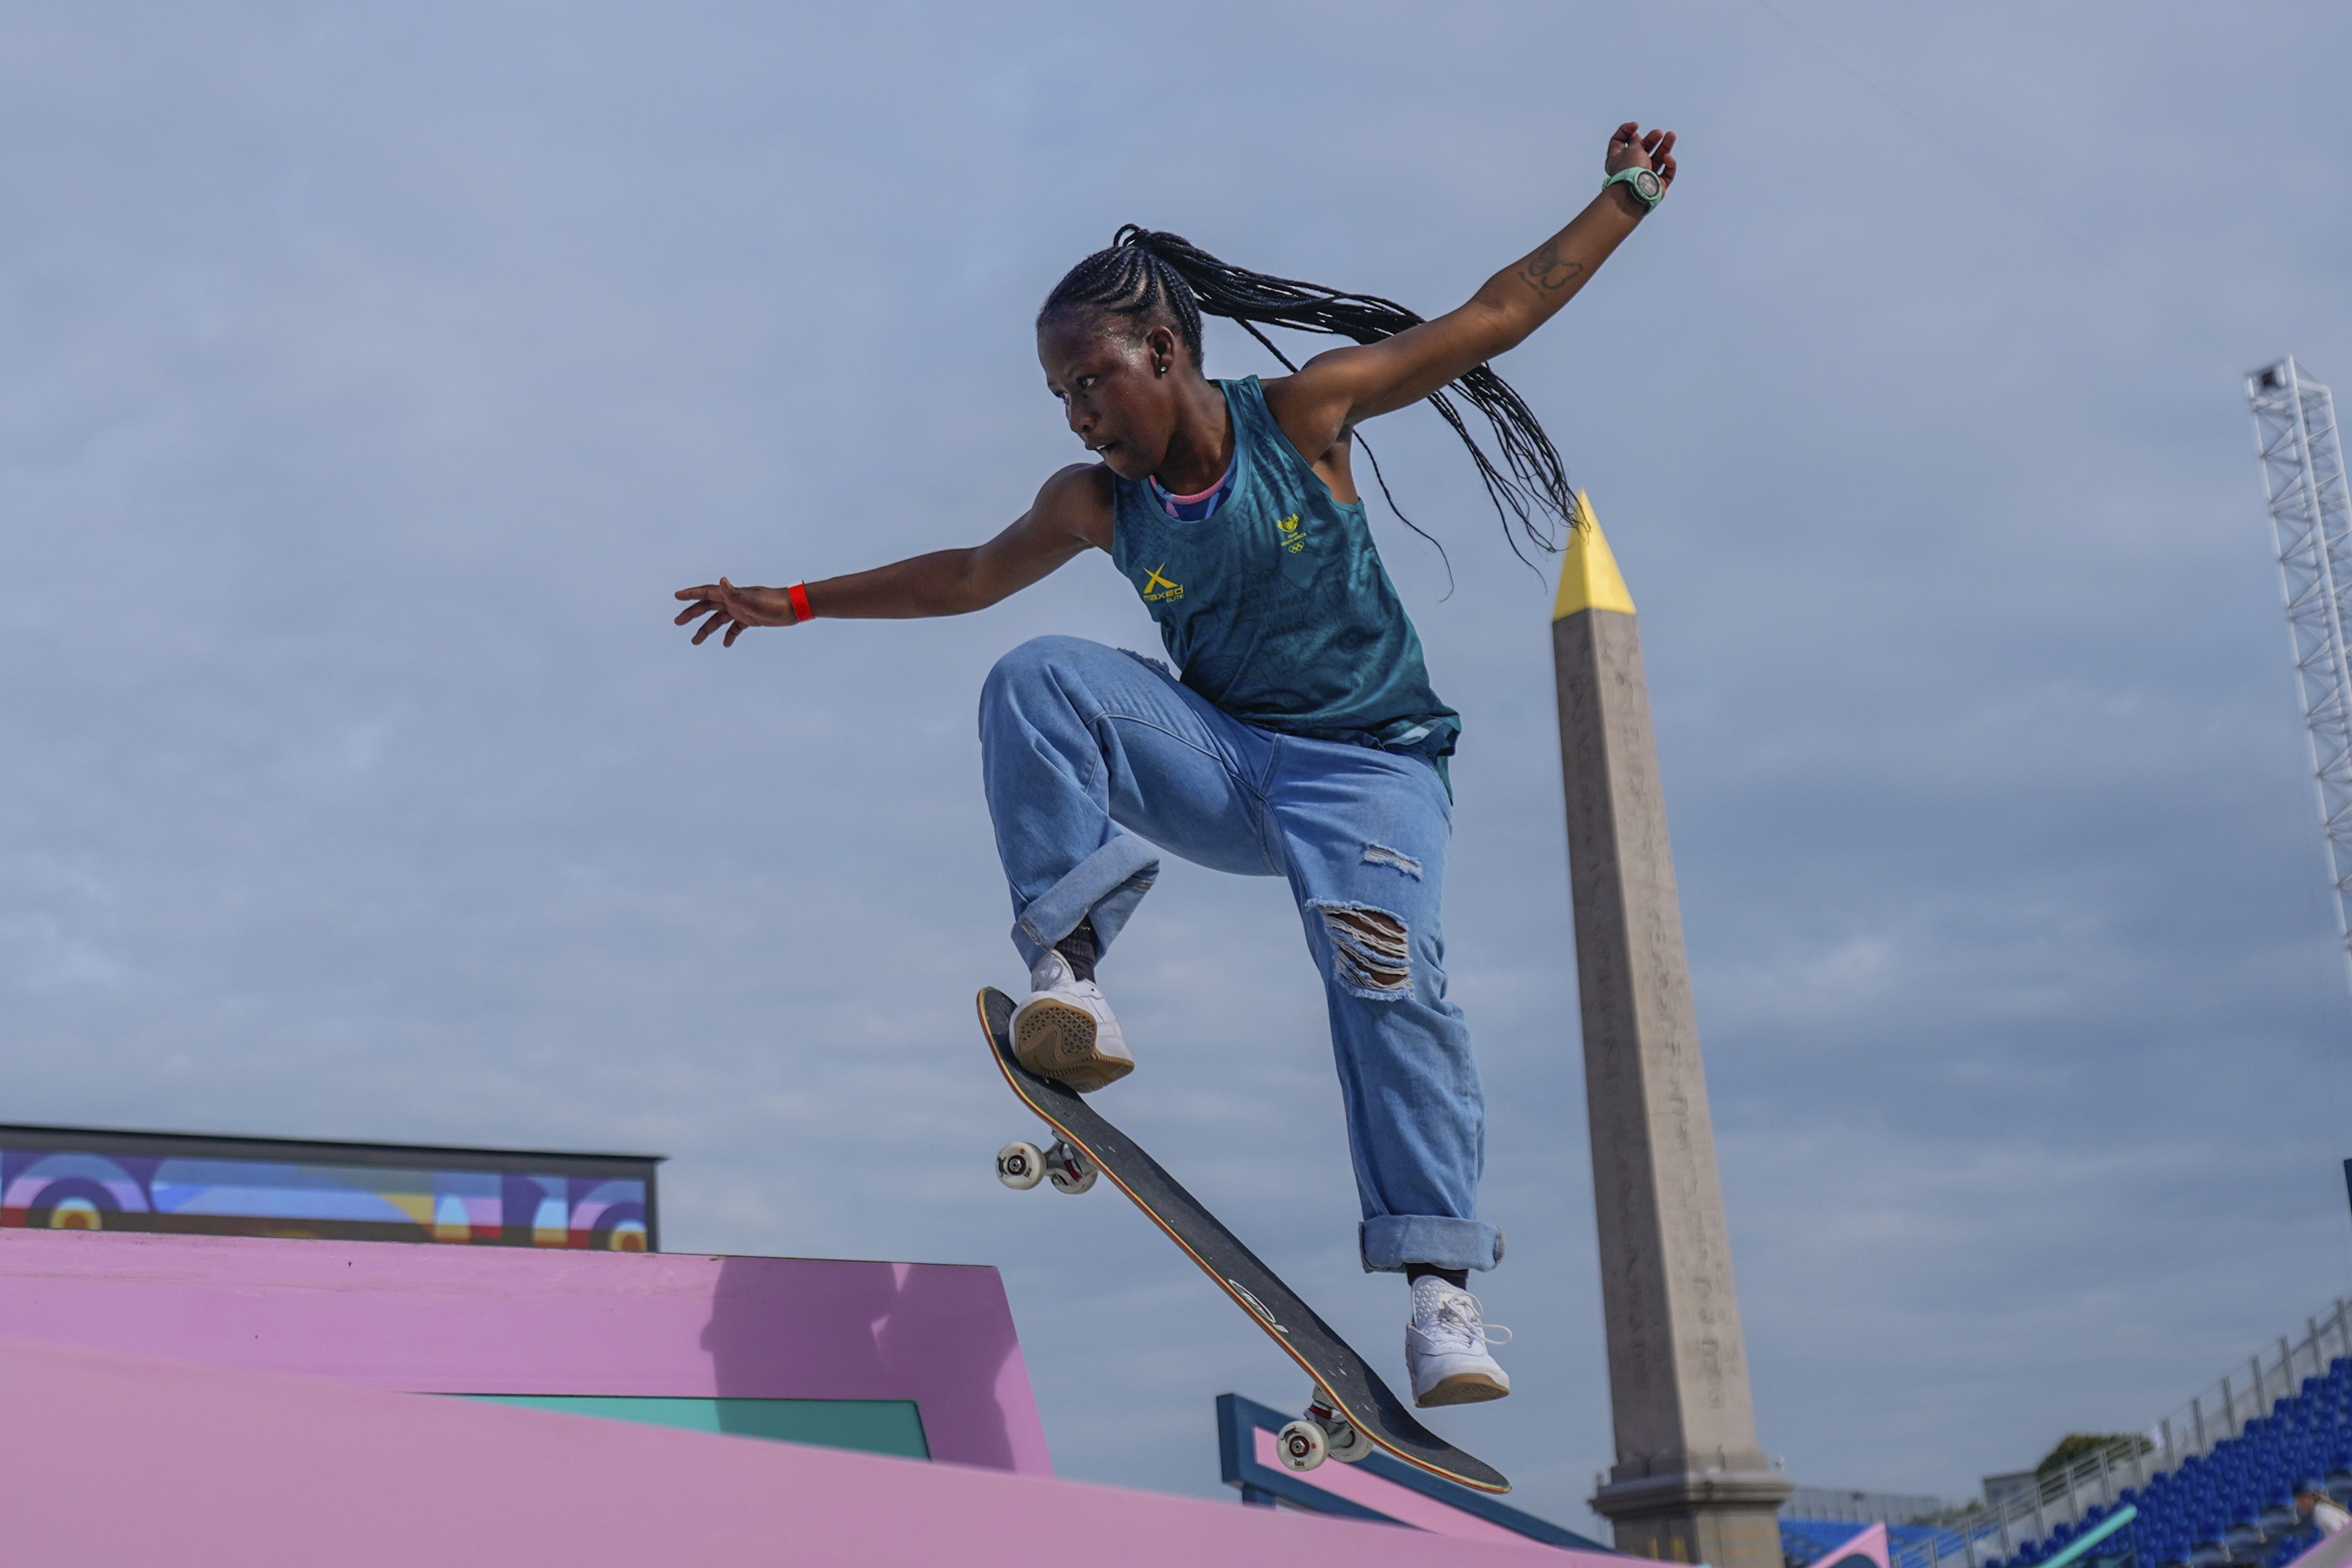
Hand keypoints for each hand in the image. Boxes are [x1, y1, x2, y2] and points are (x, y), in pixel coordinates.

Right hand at [672, 577, 796, 645]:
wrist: (793, 608)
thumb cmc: (773, 602)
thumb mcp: (752, 600)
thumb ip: (735, 593)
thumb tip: (721, 581)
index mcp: (731, 594)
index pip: (706, 593)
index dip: (691, 594)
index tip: (677, 596)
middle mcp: (733, 601)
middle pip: (707, 607)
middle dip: (692, 613)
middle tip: (677, 622)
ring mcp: (741, 610)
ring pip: (718, 620)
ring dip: (706, 629)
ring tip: (695, 641)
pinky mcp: (750, 619)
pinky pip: (735, 628)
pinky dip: (729, 635)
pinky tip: (726, 644)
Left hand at [1605, 121, 1676, 189]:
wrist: (1635, 192)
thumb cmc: (1630, 170)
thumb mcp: (1632, 148)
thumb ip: (1635, 141)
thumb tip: (1635, 136)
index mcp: (1618, 159)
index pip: (1619, 141)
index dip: (1626, 130)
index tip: (1635, 126)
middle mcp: (1630, 168)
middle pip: (1642, 150)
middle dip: (1652, 139)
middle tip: (1658, 133)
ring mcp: (1644, 177)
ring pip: (1657, 159)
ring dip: (1665, 147)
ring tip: (1671, 135)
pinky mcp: (1657, 186)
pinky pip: (1666, 174)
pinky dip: (1668, 165)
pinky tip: (1667, 158)